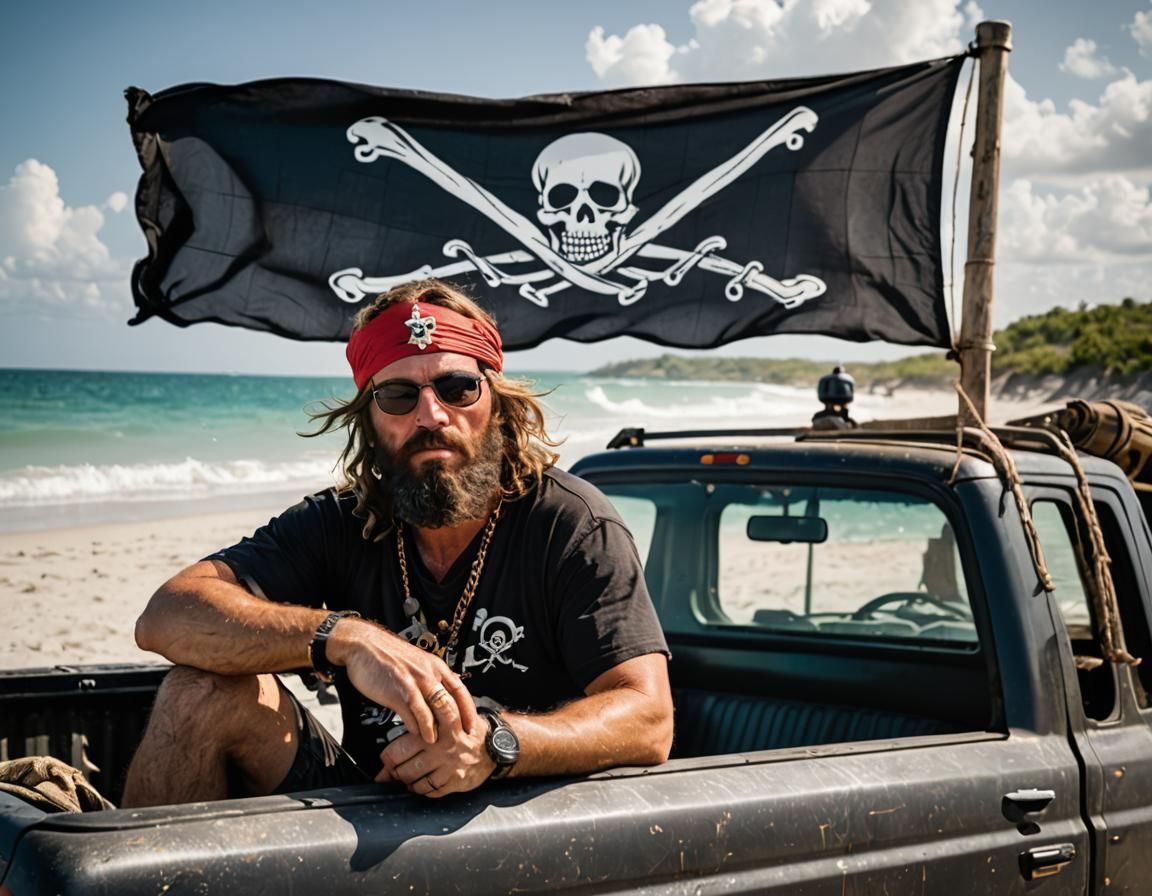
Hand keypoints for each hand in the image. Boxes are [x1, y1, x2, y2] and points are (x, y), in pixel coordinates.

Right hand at [327, 618, 478, 744]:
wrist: (364, 644)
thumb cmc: (388, 655)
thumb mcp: (416, 663)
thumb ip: (428, 678)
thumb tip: (439, 697)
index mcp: (435, 665)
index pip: (460, 689)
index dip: (469, 710)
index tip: (473, 725)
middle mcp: (427, 673)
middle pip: (450, 703)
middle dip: (456, 724)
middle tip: (460, 740)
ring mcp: (413, 682)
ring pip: (432, 711)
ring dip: (434, 730)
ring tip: (435, 742)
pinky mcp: (397, 691)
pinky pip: (412, 713)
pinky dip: (416, 726)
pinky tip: (417, 733)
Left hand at [376, 720, 495, 797]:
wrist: (494, 747)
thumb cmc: (466, 730)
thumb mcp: (450, 715)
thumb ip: (424, 720)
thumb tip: (399, 734)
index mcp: (442, 723)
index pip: (405, 739)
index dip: (391, 751)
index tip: (386, 756)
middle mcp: (444, 744)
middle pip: (403, 760)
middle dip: (392, 767)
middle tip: (391, 768)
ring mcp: (450, 764)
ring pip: (413, 777)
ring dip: (404, 779)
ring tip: (404, 775)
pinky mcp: (456, 780)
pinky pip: (429, 790)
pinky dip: (419, 789)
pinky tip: (419, 784)